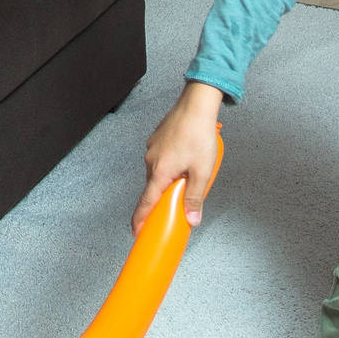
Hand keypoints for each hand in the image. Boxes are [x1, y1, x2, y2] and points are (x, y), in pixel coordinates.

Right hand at [133, 81, 224, 231]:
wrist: (196, 105)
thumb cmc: (199, 135)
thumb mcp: (202, 171)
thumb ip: (194, 197)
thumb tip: (192, 219)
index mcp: (160, 172)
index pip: (146, 203)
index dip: (140, 220)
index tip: (136, 232)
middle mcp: (151, 161)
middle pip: (153, 188)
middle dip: (164, 196)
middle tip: (179, 201)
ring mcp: (152, 149)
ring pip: (158, 172)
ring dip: (169, 178)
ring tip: (189, 173)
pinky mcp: (156, 139)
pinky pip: (160, 159)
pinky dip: (169, 164)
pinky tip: (185, 157)